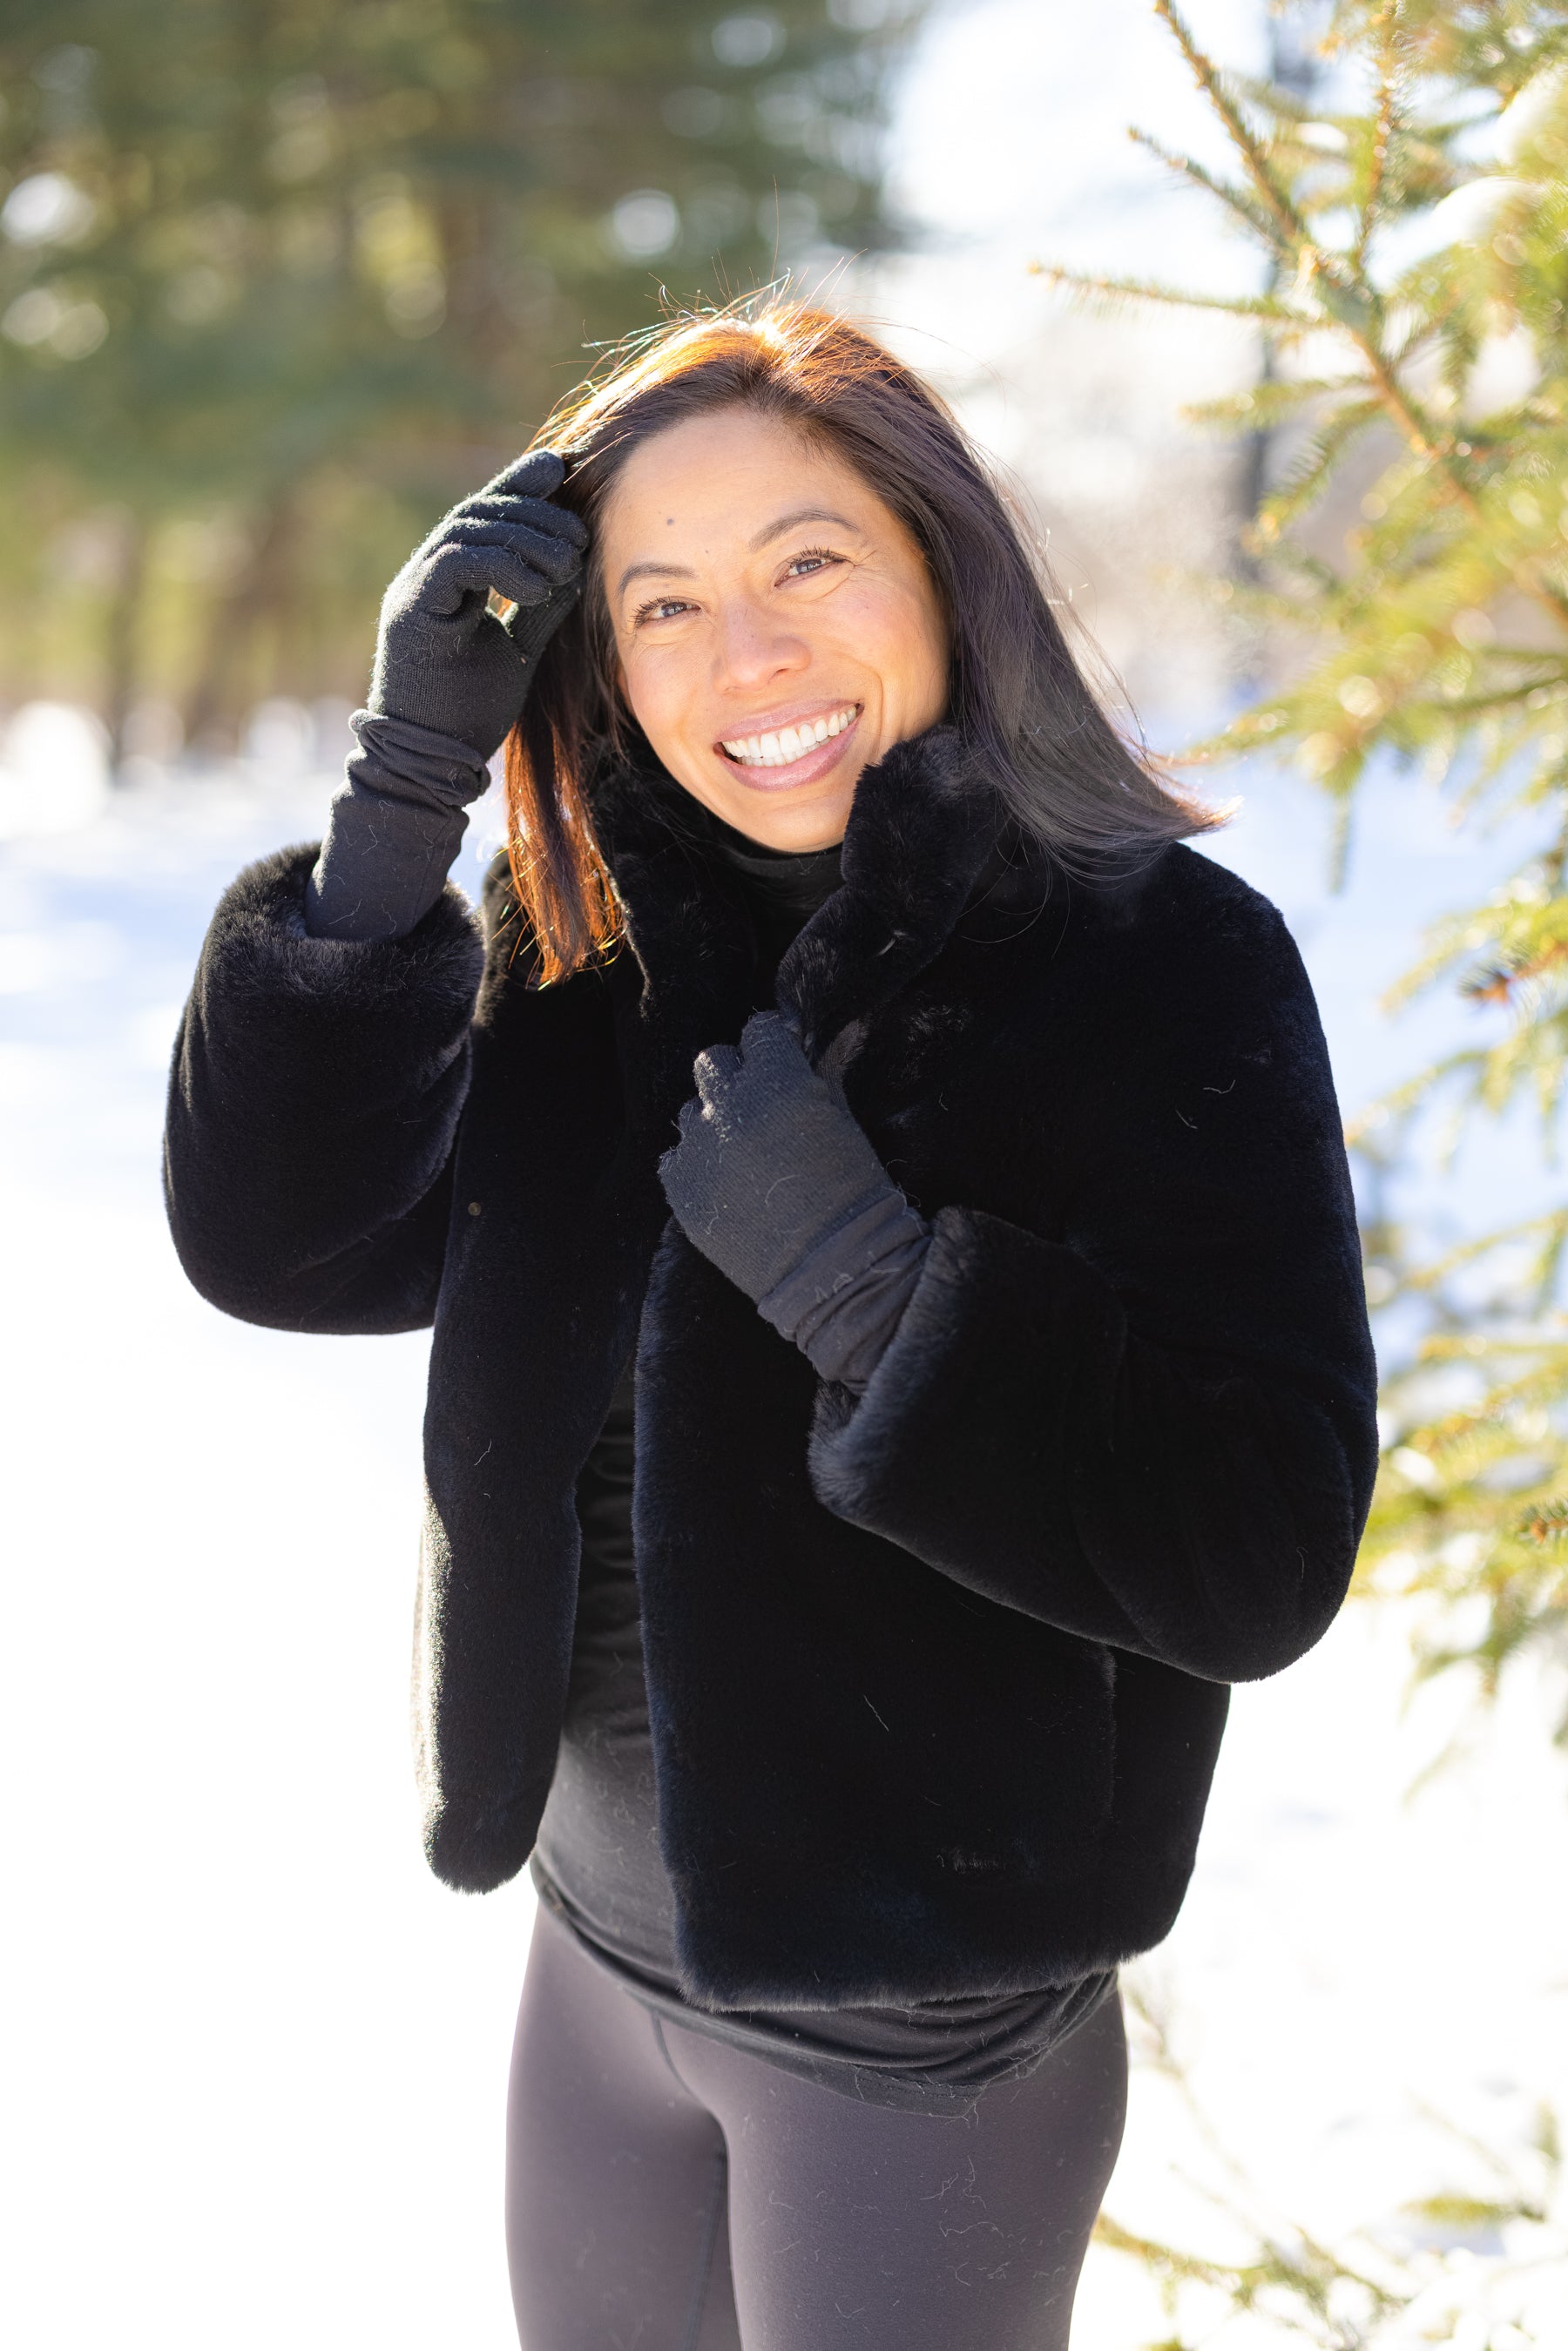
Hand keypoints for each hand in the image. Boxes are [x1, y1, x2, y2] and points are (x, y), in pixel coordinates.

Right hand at [367, 448, 588, 758]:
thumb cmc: (468, 714)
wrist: (429, 763)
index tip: (562, 467)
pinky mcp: (410, 612)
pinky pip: (456, 563)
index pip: (484, 515)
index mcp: (447, 580)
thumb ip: (538, 606)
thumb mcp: (518, 650)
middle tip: (580, 533)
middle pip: (478, 513)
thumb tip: (574, 566)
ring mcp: (412, 591)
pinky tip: (539, 588)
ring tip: (569, 564)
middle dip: (535, 512)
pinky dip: (503, 568)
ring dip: (527, 540)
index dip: (520, 485)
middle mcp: (424, 576)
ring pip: (468, 531)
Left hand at [658, 1010, 904, 1304]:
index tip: (781, 1058)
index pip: (759, 1031)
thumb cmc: (853, 1195)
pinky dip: (695, 1164)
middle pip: (713, 1062)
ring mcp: (699, 1150)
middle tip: (760, 1105)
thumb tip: (840, 1032)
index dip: (773, 1044)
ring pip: (691, 1110)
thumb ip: (827, 1073)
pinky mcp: (679, 1189)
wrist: (832, 1272)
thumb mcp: (846, 1123)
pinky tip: (724, 1184)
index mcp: (780, 1083)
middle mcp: (731, 1108)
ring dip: (714, 1122)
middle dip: (737, 1076)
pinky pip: (674, 1158)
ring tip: (744, 1156)